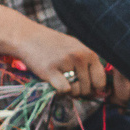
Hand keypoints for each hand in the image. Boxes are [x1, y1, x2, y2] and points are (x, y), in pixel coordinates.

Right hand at [14, 23, 128, 101]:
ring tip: (60, 79)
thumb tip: (100, 92)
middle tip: (67, 82)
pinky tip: (53, 82)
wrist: (28, 37)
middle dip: (78, 91)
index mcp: (89, 52)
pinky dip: (59, 91)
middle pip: (87, 89)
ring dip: (68, 91)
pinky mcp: (50, 70)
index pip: (101, 81)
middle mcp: (80, 56)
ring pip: (76, 91)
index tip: (83, 86)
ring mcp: (65, 63)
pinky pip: (64, 90)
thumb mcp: (76, 49)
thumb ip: (89, 66)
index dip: (93, 88)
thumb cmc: (54, 46)